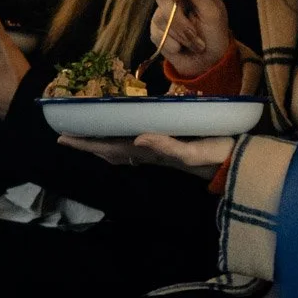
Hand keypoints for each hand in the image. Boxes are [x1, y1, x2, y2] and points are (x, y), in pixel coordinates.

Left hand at [59, 132, 234, 182]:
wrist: (235, 164)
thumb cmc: (216, 155)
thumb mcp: (195, 152)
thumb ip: (167, 147)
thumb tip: (139, 137)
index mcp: (150, 152)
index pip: (110, 147)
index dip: (86, 143)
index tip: (63, 137)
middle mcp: (148, 153)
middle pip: (109, 148)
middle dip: (86, 142)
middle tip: (63, 134)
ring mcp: (156, 151)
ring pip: (119, 148)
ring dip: (100, 141)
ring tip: (83, 135)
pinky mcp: (165, 146)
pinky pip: (133, 144)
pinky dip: (118, 139)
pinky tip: (117, 135)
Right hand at [150, 0, 231, 78]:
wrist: (208, 62)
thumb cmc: (215, 35)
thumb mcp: (213, 13)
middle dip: (179, 20)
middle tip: (195, 35)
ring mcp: (162, 13)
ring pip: (159, 17)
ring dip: (180, 35)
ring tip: (195, 44)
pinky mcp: (156, 30)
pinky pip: (155, 33)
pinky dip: (170, 43)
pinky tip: (180, 48)